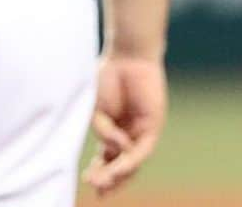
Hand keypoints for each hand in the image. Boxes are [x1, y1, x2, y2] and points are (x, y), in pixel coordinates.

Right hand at [83, 53, 167, 195]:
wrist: (127, 55)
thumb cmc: (108, 78)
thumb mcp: (97, 112)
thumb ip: (105, 133)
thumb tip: (116, 150)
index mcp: (113, 130)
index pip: (107, 160)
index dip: (99, 173)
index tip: (86, 180)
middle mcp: (129, 132)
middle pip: (121, 165)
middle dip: (108, 179)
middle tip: (95, 186)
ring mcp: (142, 128)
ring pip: (133, 161)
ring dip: (118, 174)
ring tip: (103, 181)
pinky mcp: (154, 122)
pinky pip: (143, 148)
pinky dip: (130, 159)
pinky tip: (118, 164)